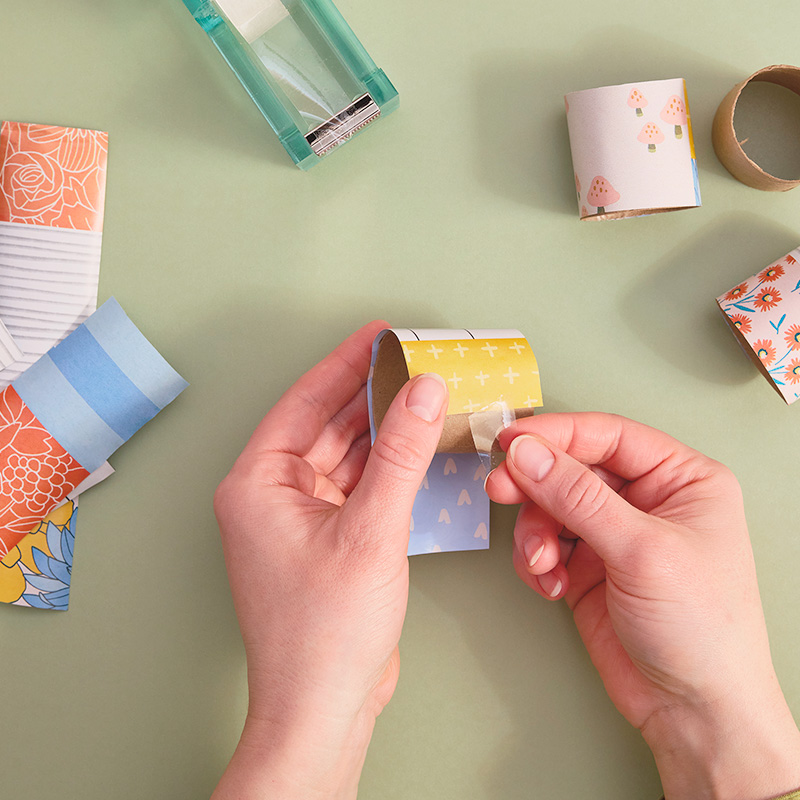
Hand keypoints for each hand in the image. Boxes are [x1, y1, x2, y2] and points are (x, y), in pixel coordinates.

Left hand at [212, 322, 447, 798]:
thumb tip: (423, 390)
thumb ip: (400, 455)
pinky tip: (416, 446)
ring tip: (422, 395)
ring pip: (345, 454)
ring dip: (382, 429)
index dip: (345, 364)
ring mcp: (300, 517)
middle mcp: (272, 494)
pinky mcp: (327, 537)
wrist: (324, 708)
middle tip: (412, 360)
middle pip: (325, 424)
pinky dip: (386, 466)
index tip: (381, 335)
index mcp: (257, 483)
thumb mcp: (371, 531)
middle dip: (369, 394)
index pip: (304, 402)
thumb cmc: (325, 633)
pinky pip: (358, 484)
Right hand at [486, 413, 799, 799]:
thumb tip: (529, 453)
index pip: (608, 436)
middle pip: (572, 469)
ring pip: (552, 507)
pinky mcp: (589, 567)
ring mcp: (615, 534)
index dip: (556, 434)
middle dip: (536, 485)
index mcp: (681, 479)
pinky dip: (539, 561)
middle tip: (501, 488)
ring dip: (536, 532)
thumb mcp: (641, 550)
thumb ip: (578, 497)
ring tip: (543, 561)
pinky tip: (553, 584)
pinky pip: (547, 544)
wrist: (693, 712)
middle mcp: (647, 500)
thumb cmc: (702, 629)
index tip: (511, 441)